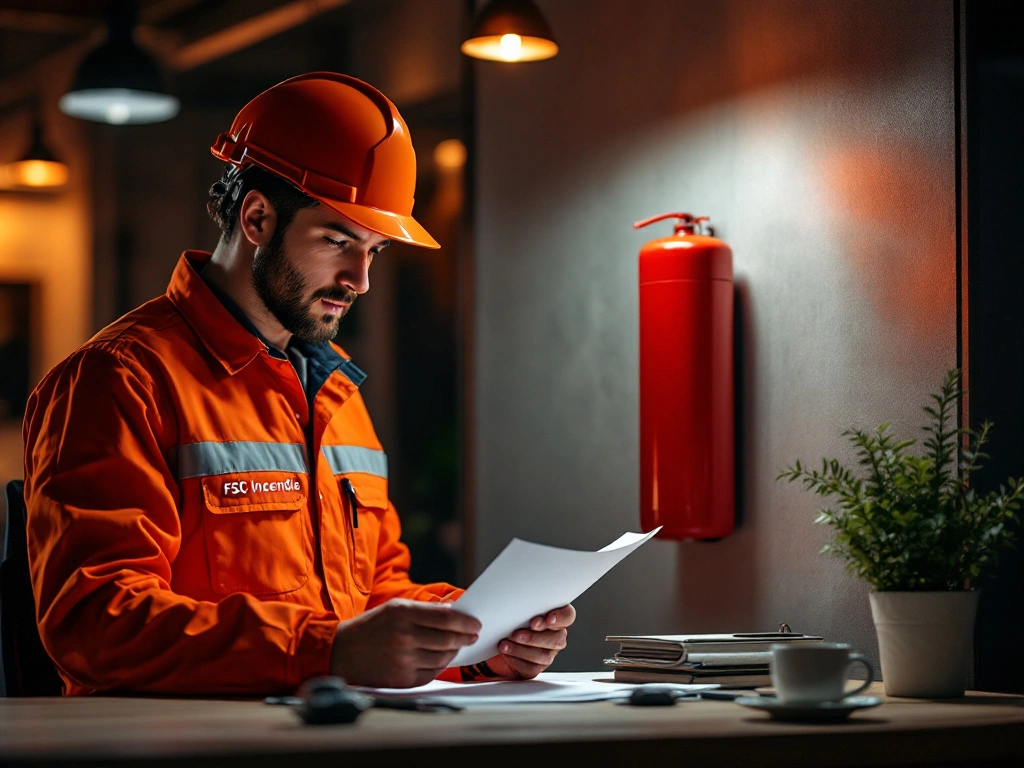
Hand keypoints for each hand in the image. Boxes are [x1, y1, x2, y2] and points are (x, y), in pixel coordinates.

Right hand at [330, 599, 480, 687]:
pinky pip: (432, 672)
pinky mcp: (402, 679)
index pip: (446, 618)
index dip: (466, 622)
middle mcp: (404, 637)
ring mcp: (403, 660)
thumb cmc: (371, 627)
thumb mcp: (394, 608)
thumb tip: (453, 610)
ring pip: (443, 657)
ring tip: (457, 645)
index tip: (476, 624)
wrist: (342, 653)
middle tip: (472, 635)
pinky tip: (441, 657)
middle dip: (465, 637)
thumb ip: (425, 610)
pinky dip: (440, 664)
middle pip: (448, 639)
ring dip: (454, 651)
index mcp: (402, 614)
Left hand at [484, 604, 575, 679]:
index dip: (561, 618)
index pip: (568, 615)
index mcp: (555, 617)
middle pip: (557, 638)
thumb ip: (523, 607)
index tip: (547, 619)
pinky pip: (532, 666)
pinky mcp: (536, 667)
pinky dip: (516, 658)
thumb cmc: (511, 621)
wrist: (500, 641)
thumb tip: (513, 600)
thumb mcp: (517, 610)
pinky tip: (506, 651)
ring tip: (507, 642)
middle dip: (536, 637)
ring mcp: (547, 652)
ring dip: (523, 649)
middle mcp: (555, 635)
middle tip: (519, 633)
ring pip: (544, 655)